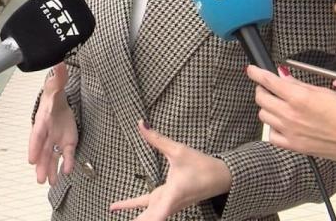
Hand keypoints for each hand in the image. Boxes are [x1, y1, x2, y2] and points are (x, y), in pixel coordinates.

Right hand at [28, 64, 77, 184]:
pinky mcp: (66, 143)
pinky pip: (66, 155)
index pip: (37, 134)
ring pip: (51, 157)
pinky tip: (66, 173)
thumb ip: (58, 76)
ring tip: (48, 184)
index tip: (31, 159)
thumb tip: (59, 62)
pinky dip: (67, 163)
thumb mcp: (56, 83)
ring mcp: (55, 139)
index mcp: (43, 119)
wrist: (59, 100)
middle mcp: (46, 132)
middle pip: (42, 151)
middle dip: (41, 165)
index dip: (34, 146)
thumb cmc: (53, 93)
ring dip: (50, 170)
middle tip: (39, 180)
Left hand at [109, 121, 230, 219]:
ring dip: (136, 218)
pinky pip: (151, 210)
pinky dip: (138, 211)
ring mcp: (169, 205)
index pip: (158, 213)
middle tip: (115, 211)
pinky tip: (124, 210)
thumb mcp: (179, 150)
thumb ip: (157, 139)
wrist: (221, 177)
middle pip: (149, 218)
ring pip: (149, 216)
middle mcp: (170, 204)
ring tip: (114, 210)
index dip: (149, 220)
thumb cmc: (202, 166)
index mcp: (173, 194)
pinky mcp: (169, 202)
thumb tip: (141, 124)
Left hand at [247, 65, 335, 171]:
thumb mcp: (325, 92)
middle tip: (269, 87)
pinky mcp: (295, 146)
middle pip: (261, 98)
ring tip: (278, 104)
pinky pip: (273, 136)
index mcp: (299, 97)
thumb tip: (283, 77)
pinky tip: (282, 124)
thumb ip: (300, 85)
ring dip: (268, 107)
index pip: (268, 81)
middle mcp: (290, 115)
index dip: (256, 73)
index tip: (252, 70)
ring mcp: (290, 132)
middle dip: (262, 89)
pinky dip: (274, 128)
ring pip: (264, 116)